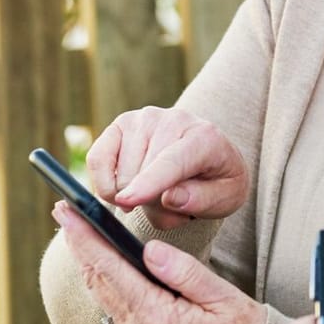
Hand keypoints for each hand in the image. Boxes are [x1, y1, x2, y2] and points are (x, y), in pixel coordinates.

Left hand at [51, 201, 262, 323]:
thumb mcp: (224, 298)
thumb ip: (185, 272)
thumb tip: (151, 249)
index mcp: (158, 319)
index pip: (111, 269)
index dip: (86, 237)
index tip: (68, 212)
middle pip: (98, 282)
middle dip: (79, 244)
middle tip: (64, 212)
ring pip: (103, 295)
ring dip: (88, 261)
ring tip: (79, 231)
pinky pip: (115, 307)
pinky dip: (104, 280)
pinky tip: (104, 264)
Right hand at [85, 106, 248, 229]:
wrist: (209, 159)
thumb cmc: (217, 182)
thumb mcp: (227, 199)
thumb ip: (202, 200)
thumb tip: (169, 198)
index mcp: (205, 138)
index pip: (172, 162)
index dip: (149, 183)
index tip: (128, 200)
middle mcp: (172, 120)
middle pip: (141, 177)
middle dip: (150, 204)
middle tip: (170, 204)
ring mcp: (143, 119)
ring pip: (120, 177)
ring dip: (134, 199)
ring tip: (157, 194)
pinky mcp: (120, 124)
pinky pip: (96, 160)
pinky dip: (105, 185)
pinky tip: (127, 190)